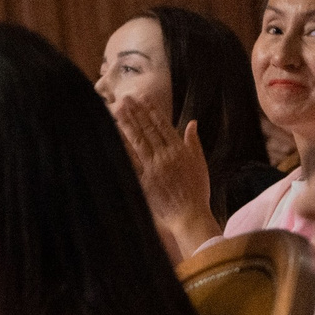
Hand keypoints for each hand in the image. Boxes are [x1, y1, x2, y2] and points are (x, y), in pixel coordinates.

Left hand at [113, 94, 216, 261]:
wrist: (190, 216)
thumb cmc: (197, 191)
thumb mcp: (200, 163)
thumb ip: (193, 142)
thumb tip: (192, 122)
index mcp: (179, 150)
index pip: (163, 125)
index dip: (151, 110)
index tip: (143, 98)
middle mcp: (165, 156)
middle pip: (147, 130)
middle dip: (136, 112)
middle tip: (125, 99)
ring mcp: (153, 168)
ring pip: (137, 141)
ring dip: (127, 124)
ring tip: (118, 111)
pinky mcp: (144, 181)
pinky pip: (131, 162)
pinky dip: (122, 148)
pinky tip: (114, 137)